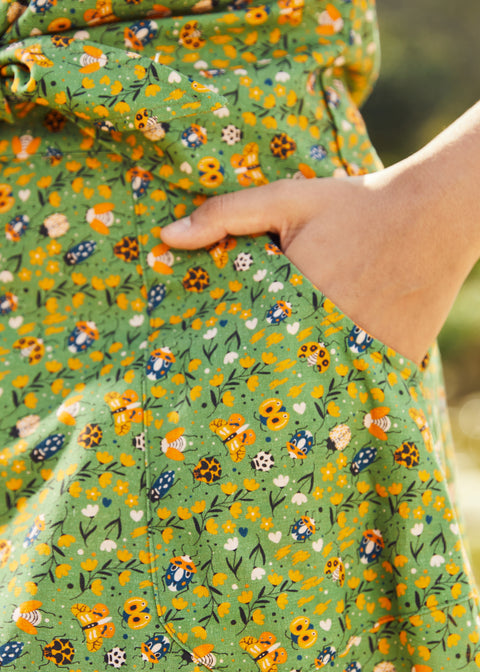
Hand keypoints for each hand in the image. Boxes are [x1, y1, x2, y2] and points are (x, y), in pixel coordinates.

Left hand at [162, 103, 479, 365]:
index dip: (228, 356)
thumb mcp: (286, 200)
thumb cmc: (354, 206)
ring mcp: (367, 349)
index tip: (206, 370)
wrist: (432, 214)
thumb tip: (167, 237)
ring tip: (282, 399)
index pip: (247, 342)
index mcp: (294, 296)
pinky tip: (330, 385)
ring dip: (304, 387)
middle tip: (234, 396)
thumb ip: (225, 215)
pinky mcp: (398, 358)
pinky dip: (347, 385)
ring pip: (322, 383)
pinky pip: (363, 382)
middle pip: (283, 369)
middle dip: (264, 376)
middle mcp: (329, 329)